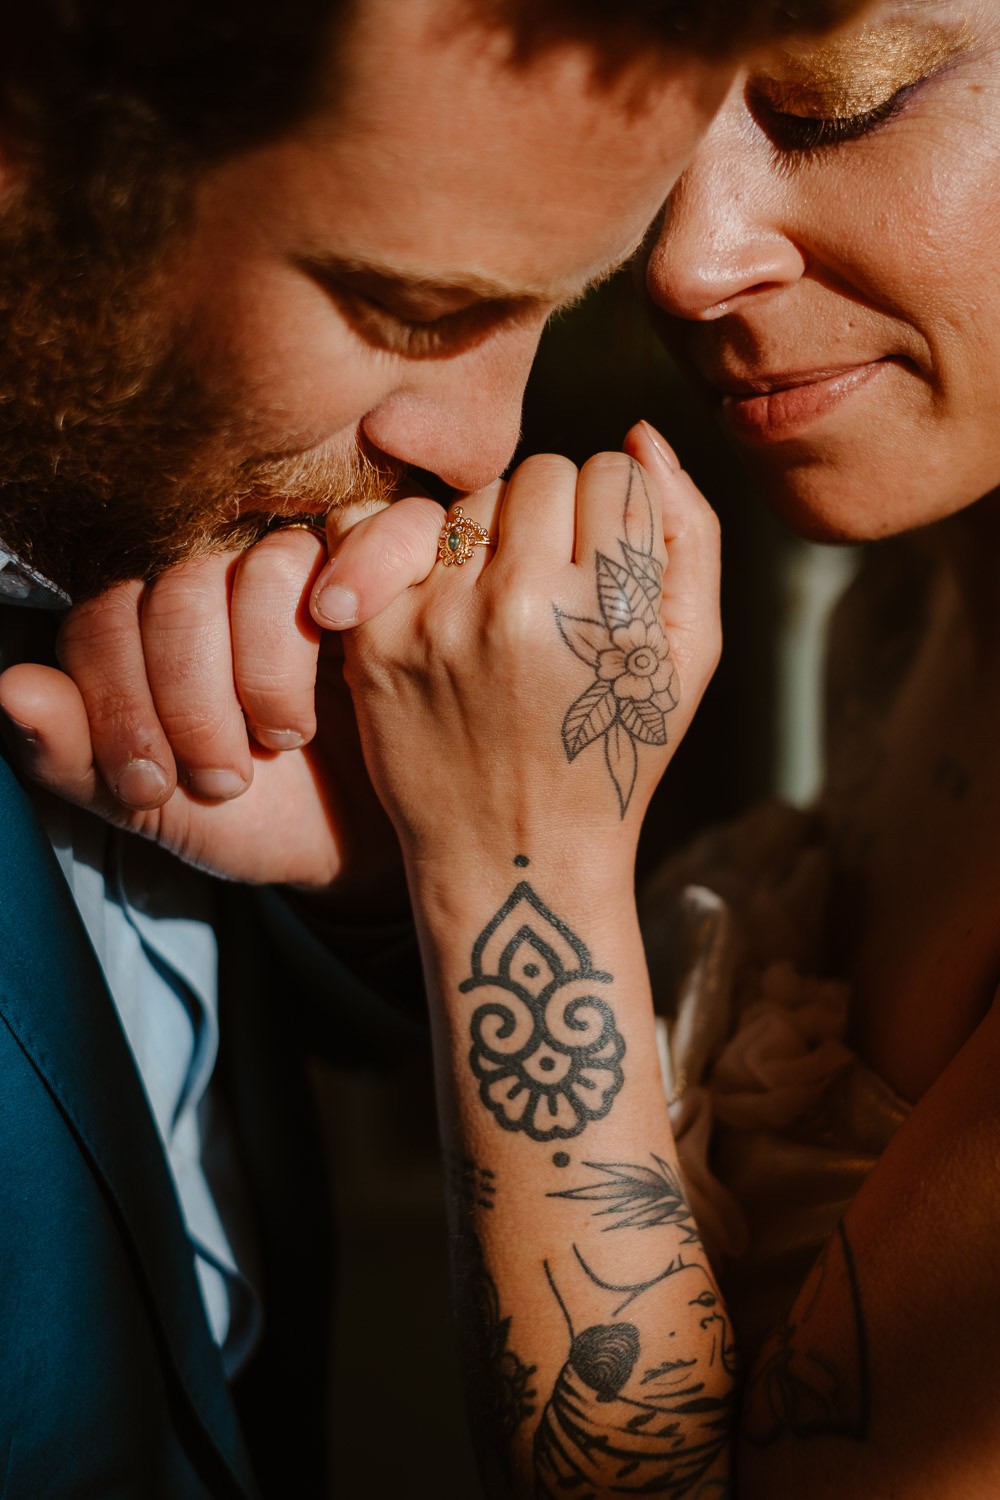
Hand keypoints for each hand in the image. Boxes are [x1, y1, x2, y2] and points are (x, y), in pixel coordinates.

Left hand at [0, 525, 400, 895]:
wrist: (369, 845)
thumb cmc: (260, 815)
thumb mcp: (158, 807)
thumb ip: (77, 755)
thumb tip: (12, 687)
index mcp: (153, 616)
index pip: (108, 615)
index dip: (118, 701)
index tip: (151, 786)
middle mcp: (226, 569)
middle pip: (181, 590)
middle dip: (191, 701)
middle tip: (223, 779)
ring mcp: (313, 559)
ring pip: (267, 567)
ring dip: (268, 668)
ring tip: (286, 737)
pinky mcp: (401, 561)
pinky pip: (383, 529)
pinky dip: (367, 566)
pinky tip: (345, 629)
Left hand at [341, 421, 720, 872]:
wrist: (515, 859)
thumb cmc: (614, 756)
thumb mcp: (690, 661)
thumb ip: (688, 538)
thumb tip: (640, 433)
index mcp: (609, 611)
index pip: (612, 472)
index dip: (615, 517)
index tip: (606, 569)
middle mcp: (519, 606)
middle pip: (541, 472)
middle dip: (555, 517)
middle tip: (555, 583)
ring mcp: (438, 622)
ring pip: (468, 499)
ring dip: (488, 534)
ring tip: (499, 604)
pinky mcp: (374, 641)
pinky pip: (381, 529)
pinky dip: (408, 548)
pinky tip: (435, 594)